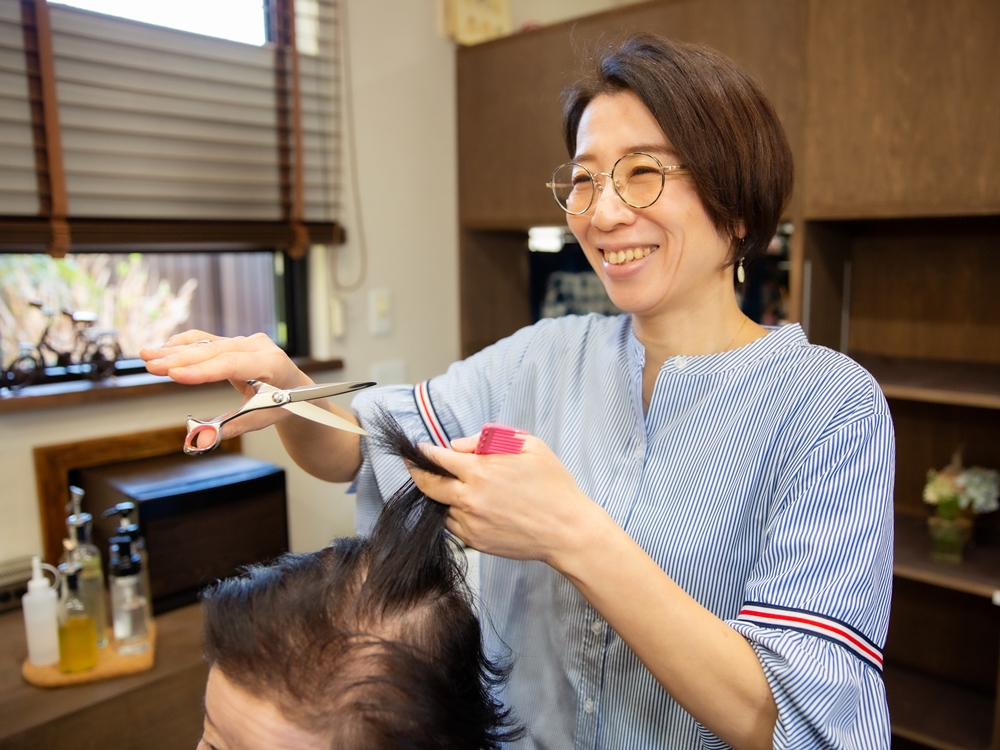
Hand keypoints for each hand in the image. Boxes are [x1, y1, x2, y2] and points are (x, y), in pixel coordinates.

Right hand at [141, 330, 313, 442]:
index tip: (175, 374)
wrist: (295, 387)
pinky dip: (184, 345)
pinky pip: (207, 340)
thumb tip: (201, 441)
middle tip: (151, 366)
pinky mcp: (234, 342)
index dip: (203, 370)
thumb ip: (232, 428)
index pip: (233, 364)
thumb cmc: (283, 404)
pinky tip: (163, 349)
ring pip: (207, 344)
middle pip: (215, 351)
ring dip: (176, 351)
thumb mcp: (262, 419)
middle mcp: (258, 347)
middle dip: (181, 359)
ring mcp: (246, 341)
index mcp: (272, 363)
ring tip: (148, 357)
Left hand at [408, 434, 605, 567]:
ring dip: (442, 495)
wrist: (567, 530)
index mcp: (481, 472)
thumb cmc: (553, 485)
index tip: (418, 449)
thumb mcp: (529, 446)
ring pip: (441, 506)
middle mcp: (470, 499)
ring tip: (455, 487)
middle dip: (417, 473)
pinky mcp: (476, 542)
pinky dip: (455, 514)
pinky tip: (471, 506)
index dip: (425, 452)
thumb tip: (457, 446)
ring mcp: (471, 523)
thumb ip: (488, 440)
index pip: (438, 459)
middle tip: (412, 465)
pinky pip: (454, 525)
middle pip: (428, 485)